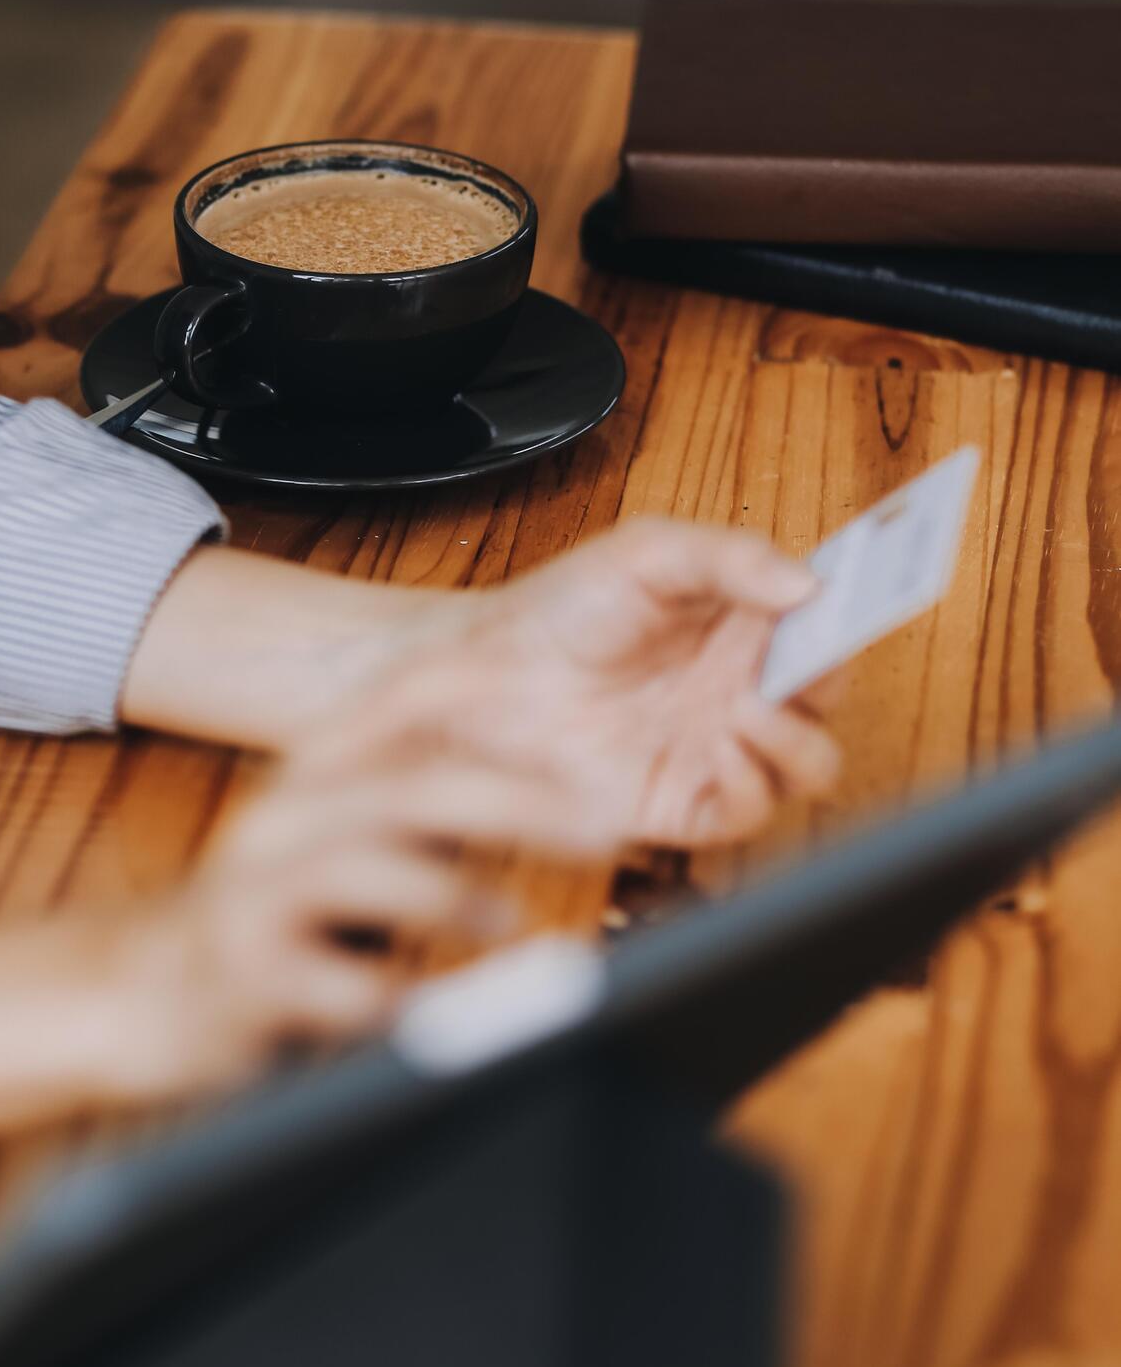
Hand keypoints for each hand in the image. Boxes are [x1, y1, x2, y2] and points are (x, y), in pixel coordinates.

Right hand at [115, 746, 616, 1102]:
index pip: (406, 706)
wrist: (146, 992)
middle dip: (514, 802)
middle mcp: (286, 817)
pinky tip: (433, 1013)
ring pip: (354, 867)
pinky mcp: (240, 975)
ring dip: (444, 890)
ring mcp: (255, 894)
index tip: (582, 705)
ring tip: (509, 921)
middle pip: (408, 786)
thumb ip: (431, 812)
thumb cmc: (284, 917)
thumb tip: (570, 797)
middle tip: (602, 830)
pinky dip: (382, 996)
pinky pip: (318, 983)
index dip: (492, 696)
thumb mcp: (351, 840)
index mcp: (321, 773)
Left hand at [335, 519, 842, 849]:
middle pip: (828, 697)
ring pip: (809, 765)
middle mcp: (742, 689)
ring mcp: (716, 747)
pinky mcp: (682, 802)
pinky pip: (746, 813)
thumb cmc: (562, 609)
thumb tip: (812, 585)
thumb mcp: (649, 554)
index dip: (859, 612)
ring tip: (750, 708)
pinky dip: (751, 789)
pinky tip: (724, 751)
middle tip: (803, 660)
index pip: (829, 624)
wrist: (487, 674)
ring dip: (798, 740)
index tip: (878, 593)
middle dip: (829, 678)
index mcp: (746, 625)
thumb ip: (732, 559)